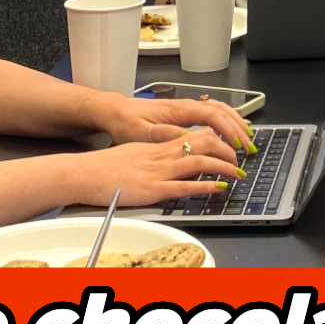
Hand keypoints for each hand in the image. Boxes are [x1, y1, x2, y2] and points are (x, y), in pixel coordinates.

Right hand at [71, 130, 243, 208]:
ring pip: (198, 161)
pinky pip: (183, 186)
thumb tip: (171, 157)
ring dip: (223, 167)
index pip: (195, 134)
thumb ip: (154, 155)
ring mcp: (158, 171)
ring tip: (238, 173)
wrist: (83, 173)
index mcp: (158, 146)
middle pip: (203, 143)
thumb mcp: (134, 153)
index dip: (217, 138)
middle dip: (227, 150)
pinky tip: (217, 187)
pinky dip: (203, 186)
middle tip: (241, 158)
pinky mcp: (152, 189)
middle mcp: (161, 155)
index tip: (231, 144)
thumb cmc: (104, 167)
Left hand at [98, 92, 253, 155]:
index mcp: (179, 111)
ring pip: (220, 110)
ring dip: (235, 123)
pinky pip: (213, 113)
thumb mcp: (143, 133)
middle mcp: (187, 106)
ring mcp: (188, 109)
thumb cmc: (127, 123)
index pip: (212, 116)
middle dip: (238, 129)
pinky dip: (226, 120)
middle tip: (249, 147)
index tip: (237, 145)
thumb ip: (167, 134)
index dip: (228, 131)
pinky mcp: (186, 114)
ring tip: (247, 138)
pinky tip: (231, 130)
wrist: (116, 112)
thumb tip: (190, 137)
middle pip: (222, 112)